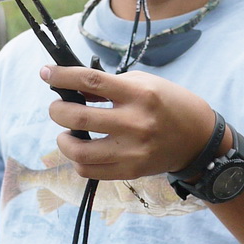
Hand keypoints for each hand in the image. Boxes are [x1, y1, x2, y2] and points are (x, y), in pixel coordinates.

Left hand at [39, 65, 215, 180]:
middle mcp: (135, 123)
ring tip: (67, 131)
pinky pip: (89, 170)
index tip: (46, 72)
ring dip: (63, 139)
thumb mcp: (143, 84)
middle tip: (57, 106)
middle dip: (57, 110)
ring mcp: (132, 150)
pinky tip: (82, 148)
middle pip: (78, 116)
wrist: (198, 138)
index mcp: (138, 94)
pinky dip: (78, 159)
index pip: (90, 81)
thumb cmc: (167, 103)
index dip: (63, 76)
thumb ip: (108, 86)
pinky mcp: (130, 171)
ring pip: (79, 151)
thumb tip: (73, 88)